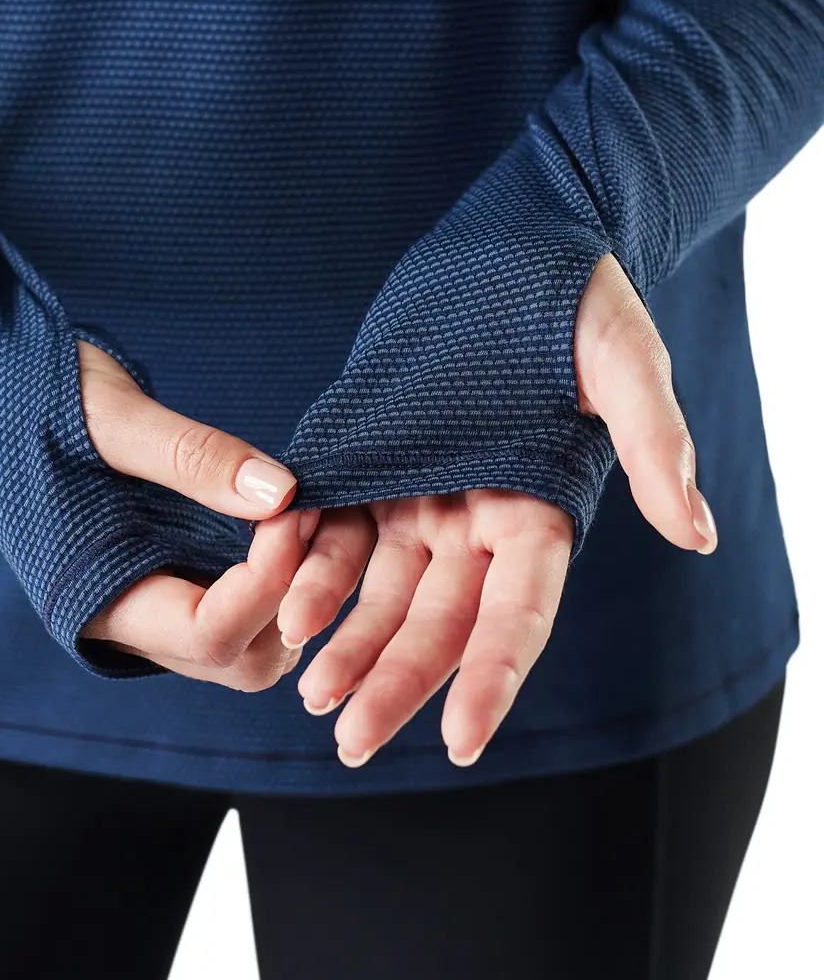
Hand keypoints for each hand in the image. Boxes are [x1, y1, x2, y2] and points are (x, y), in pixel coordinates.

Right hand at [77, 339, 316, 687]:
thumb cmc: (33, 399)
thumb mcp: (109, 416)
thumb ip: (190, 455)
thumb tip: (282, 491)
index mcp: (93, 600)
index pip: (208, 633)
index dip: (266, 581)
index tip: (293, 507)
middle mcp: (127, 622)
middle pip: (240, 660)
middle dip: (292, 599)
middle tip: (313, 512)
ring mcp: (152, 605)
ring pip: (250, 645)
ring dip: (293, 592)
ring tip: (309, 512)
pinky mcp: (170, 578)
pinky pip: (241, 609)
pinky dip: (279, 575)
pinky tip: (290, 516)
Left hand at [277, 252, 718, 767]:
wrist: (509, 237)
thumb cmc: (577, 293)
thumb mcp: (622, 359)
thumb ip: (654, 442)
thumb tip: (700, 533)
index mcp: (542, 510)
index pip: (520, 613)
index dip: (494, 677)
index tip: (461, 742)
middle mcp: (480, 519)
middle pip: (440, 622)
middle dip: (399, 682)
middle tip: (354, 742)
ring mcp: (423, 495)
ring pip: (382, 591)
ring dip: (348, 643)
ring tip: (311, 697)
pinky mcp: (372, 462)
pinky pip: (337, 530)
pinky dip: (311, 570)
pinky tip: (280, 611)